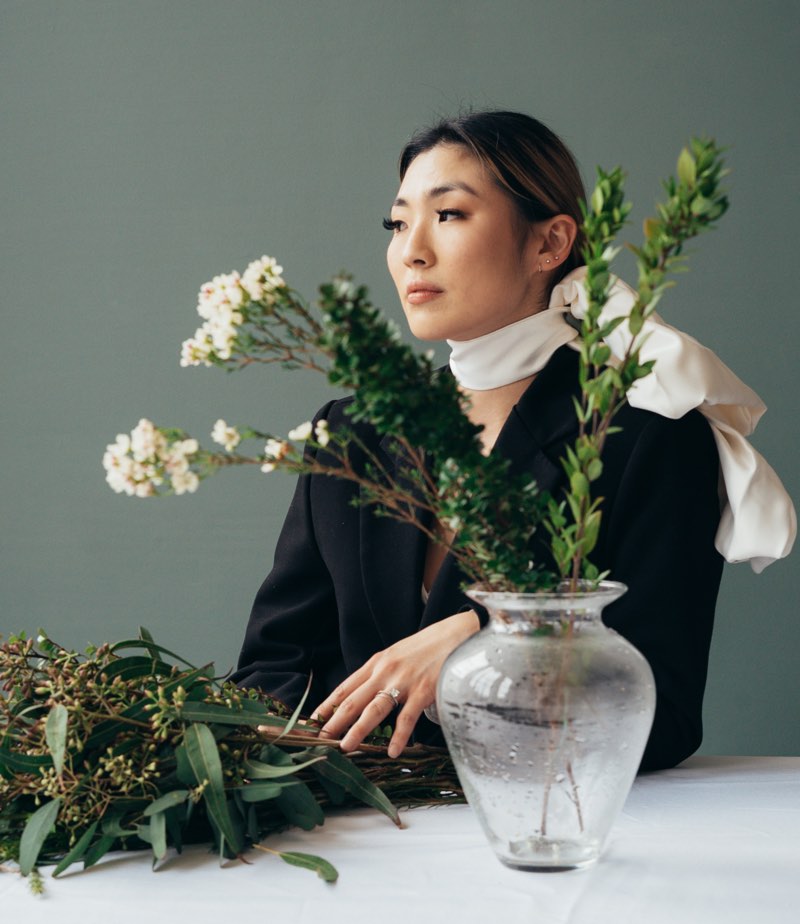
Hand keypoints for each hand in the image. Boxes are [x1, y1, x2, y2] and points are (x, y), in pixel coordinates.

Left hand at [311, 610, 479, 757]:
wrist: (457, 634)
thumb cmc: (426, 647)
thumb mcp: (397, 656)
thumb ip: (380, 674)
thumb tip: (363, 695)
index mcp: (377, 663)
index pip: (346, 687)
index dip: (328, 705)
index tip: (312, 721)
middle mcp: (385, 671)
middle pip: (354, 700)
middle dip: (335, 721)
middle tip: (320, 740)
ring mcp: (404, 681)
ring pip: (374, 708)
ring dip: (358, 729)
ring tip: (345, 747)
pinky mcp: (424, 690)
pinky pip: (407, 717)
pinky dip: (398, 735)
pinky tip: (392, 751)